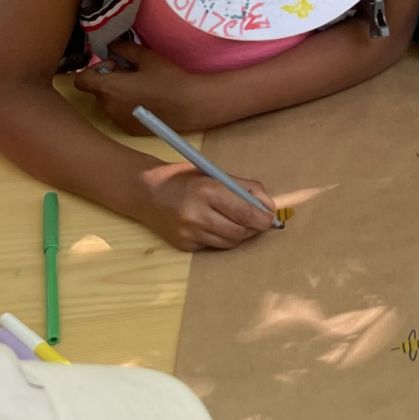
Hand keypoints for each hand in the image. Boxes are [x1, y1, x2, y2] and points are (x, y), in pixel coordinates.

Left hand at [72, 41, 214, 132]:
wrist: (190, 105)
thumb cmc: (169, 78)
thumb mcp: (147, 57)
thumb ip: (124, 49)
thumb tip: (111, 45)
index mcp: (109, 88)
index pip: (81, 80)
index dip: (94, 70)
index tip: (114, 66)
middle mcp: (108, 107)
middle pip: (96, 91)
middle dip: (109, 80)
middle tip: (131, 73)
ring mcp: (118, 120)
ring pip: (107, 103)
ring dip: (116, 93)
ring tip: (141, 88)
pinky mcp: (129, 129)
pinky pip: (119, 114)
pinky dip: (126, 106)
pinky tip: (146, 101)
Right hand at [135, 160, 275, 250]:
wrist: (146, 192)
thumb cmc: (185, 178)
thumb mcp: (216, 173)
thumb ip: (245, 188)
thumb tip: (269, 206)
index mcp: (208, 190)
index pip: (245, 213)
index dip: (263, 218)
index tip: (272, 218)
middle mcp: (197, 214)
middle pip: (240, 231)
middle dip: (254, 228)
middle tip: (258, 221)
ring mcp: (189, 233)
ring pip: (229, 242)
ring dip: (240, 234)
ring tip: (238, 221)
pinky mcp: (184, 245)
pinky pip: (213, 246)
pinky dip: (221, 237)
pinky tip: (215, 224)